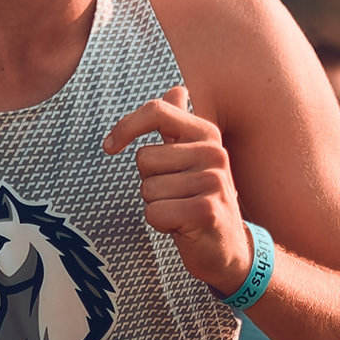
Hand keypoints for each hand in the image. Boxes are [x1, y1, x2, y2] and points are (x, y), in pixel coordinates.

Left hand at [101, 86, 251, 296]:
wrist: (230, 249)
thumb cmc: (201, 201)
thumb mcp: (194, 160)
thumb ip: (180, 125)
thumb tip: (177, 90)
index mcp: (207, 134)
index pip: (158, 111)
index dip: (126, 126)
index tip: (109, 147)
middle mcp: (213, 153)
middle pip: (144, 158)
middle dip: (149, 182)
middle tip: (175, 195)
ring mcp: (212, 181)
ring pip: (147, 189)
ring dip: (156, 205)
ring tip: (181, 210)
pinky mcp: (205, 211)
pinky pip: (154, 213)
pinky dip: (160, 224)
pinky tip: (183, 227)